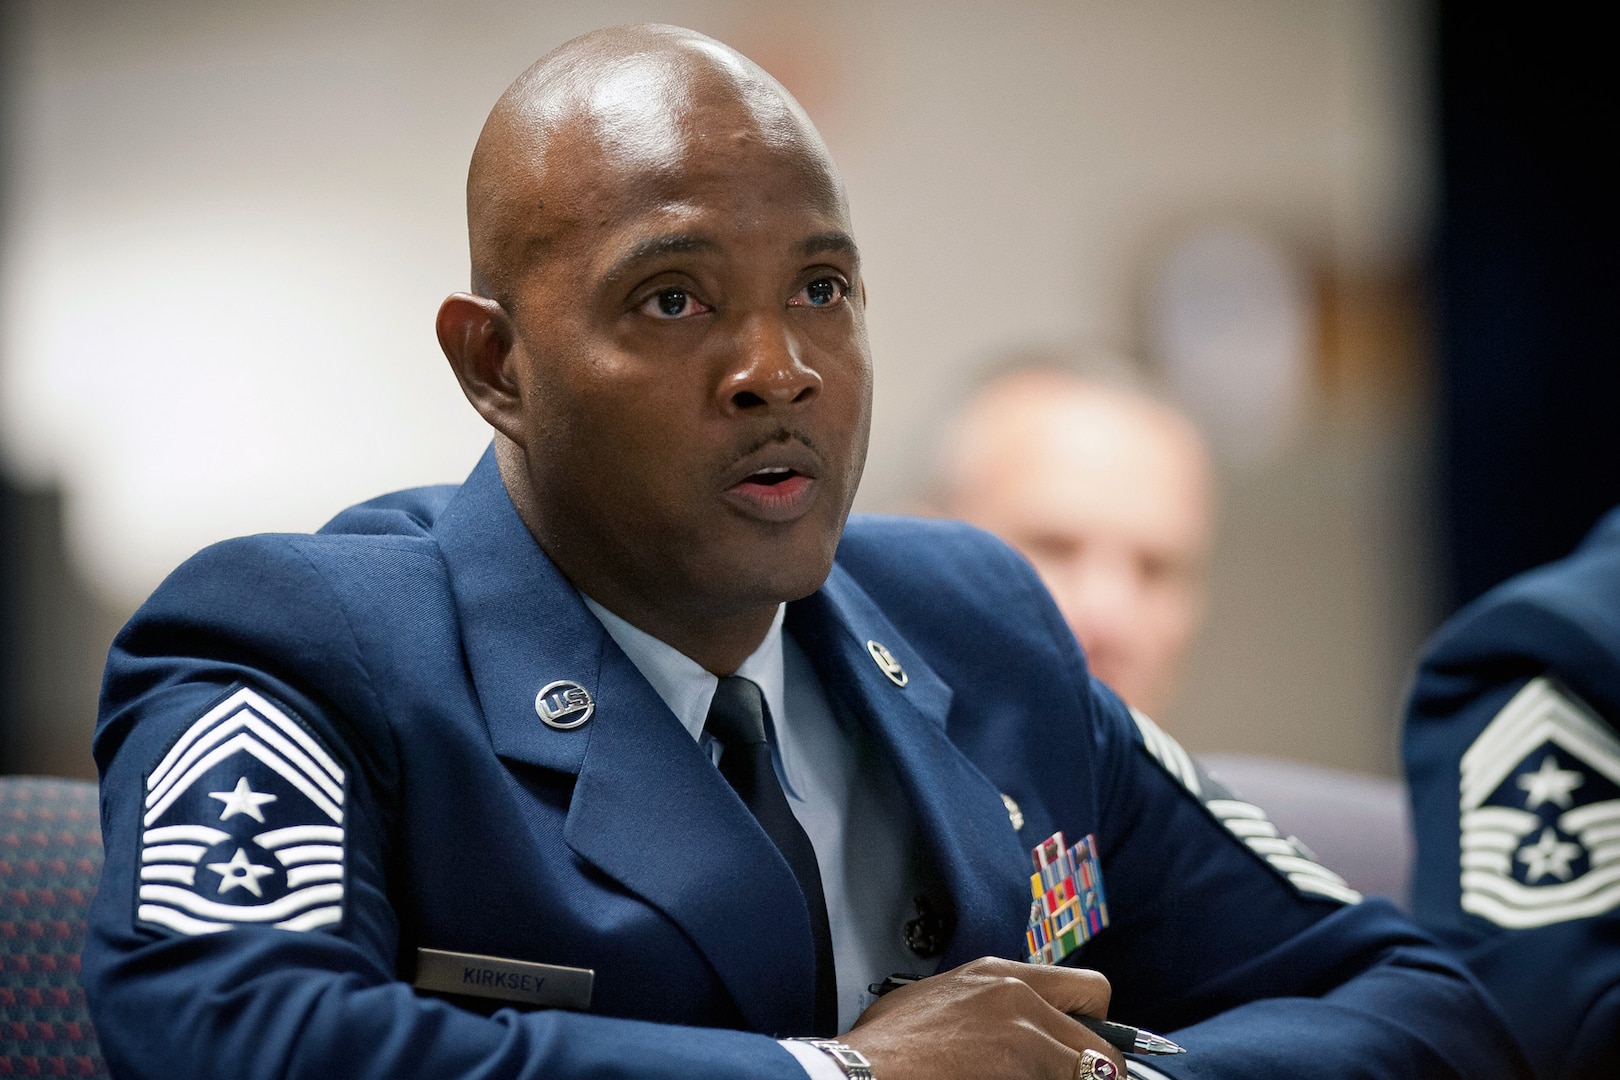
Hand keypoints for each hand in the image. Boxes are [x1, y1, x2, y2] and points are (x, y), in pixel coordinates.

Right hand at [841, 957, 1128, 1079]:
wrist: (857, 1074)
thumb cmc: (882, 1052)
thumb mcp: (936, 1005)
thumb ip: (982, 1009)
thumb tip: (1006, 1039)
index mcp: (996, 974)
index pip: (1087, 991)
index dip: (1089, 1031)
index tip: (1078, 1058)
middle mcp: (1017, 994)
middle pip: (1103, 1042)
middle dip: (1094, 1072)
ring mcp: (1022, 1032)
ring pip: (1094, 1072)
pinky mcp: (1022, 1065)